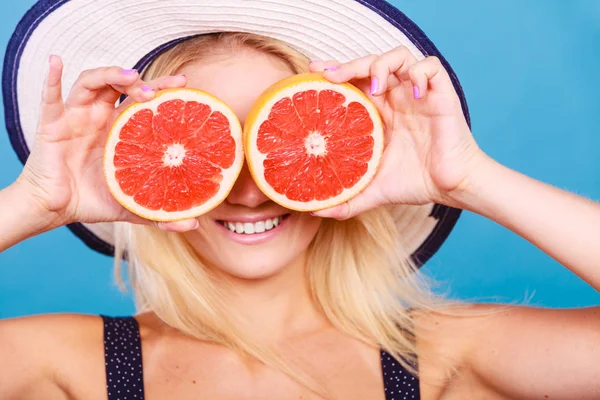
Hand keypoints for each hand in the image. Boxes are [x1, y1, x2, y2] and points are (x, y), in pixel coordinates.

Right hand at [16, 56, 197, 231]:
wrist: (56, 210)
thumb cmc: (94, 201)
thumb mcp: (133, 206)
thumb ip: (162, 214)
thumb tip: (193, 225)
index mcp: (120, 130)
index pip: (143, 102)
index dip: (162, 90)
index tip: (184, 84)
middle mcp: (100, 117)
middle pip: (122, 87)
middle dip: (144, 82)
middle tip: (166, 85)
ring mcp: (77, 117)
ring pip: (92, 83)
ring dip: (110, 74)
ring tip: (131, 77)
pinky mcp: (53, 123)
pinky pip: (49, 96)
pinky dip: (51, 77)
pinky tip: (56, 62)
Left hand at [309, 47, 488, 218]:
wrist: (450, 187)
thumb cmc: (415, 184)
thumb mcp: (372, 191)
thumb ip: (345, 201)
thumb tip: (313, 213)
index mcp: (380, 114)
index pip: (354, 82)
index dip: (335, 71)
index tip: (313, 70)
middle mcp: (396, 99)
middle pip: (370, 65)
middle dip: (349, 64)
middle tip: (329, 75)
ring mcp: (418, 94)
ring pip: (398, 57)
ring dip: (382, 65)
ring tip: (375, 88)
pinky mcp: (440, 94)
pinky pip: (431, 66)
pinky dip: (420, 72)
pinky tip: (413, 93)